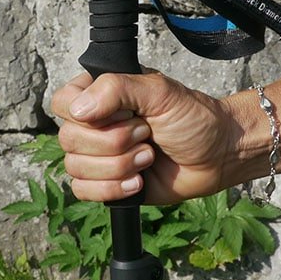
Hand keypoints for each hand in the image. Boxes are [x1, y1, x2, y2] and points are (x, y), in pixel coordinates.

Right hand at [50, 71, 242, 204]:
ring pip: (75, 167)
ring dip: (120, 166)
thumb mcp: (160, 92)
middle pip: (68, 139)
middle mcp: (94, 124)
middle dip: (115, 142)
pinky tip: (138, 182)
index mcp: (101, 95)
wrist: (217, 155)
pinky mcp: (106, 183)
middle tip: (147, 134)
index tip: (126, 114)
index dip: (89, 115)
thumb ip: (117, 88)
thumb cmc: (193, 118)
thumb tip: (79, 109)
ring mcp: (98, 155)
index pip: (63, 102)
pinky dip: (112, 189)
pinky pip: (83, 191)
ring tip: (149, 156)